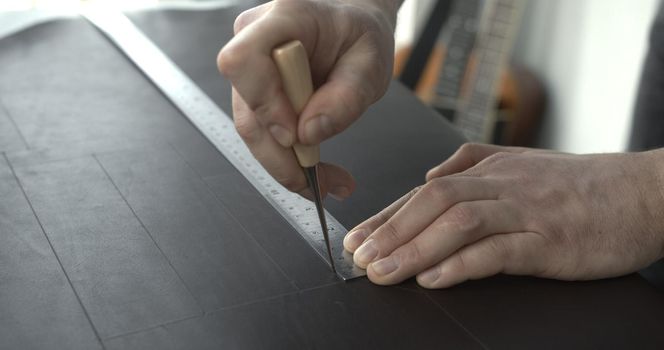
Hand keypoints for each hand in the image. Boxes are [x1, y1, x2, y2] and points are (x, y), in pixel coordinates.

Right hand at [217, 0, 398, 198]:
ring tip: (327, 183)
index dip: (263, 102)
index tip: (294, 134)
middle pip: (247, 109)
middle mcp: (254, 41)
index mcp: (283, 18)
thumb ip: (347, 96)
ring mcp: (251, 69)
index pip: (244, 59)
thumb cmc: (360, 36)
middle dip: (280, 156)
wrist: (353, 30)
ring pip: (253, 129)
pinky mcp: (255, 94)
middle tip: (318, 184)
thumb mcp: (372, 63)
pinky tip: (316, 173)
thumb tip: (310, 133)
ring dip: (287, 165)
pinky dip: (289, 159)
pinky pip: (264, 133)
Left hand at [343, 143, 663, 287]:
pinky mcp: (549, 241)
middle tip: (360, 258)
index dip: (386, 216)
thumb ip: (473, 162)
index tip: (357, 239)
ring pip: (458, 223)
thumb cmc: (581, 185)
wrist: (642, 194)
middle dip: (390, 232)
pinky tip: (434, 278)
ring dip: (415, 249)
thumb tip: (429, 175)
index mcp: (491, 170)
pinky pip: (497, 251)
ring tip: (384, 273)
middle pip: (433, 202)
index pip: (425, 192)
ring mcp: (525, 212)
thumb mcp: (522, 162)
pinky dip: (461, 263)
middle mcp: (502, 186)